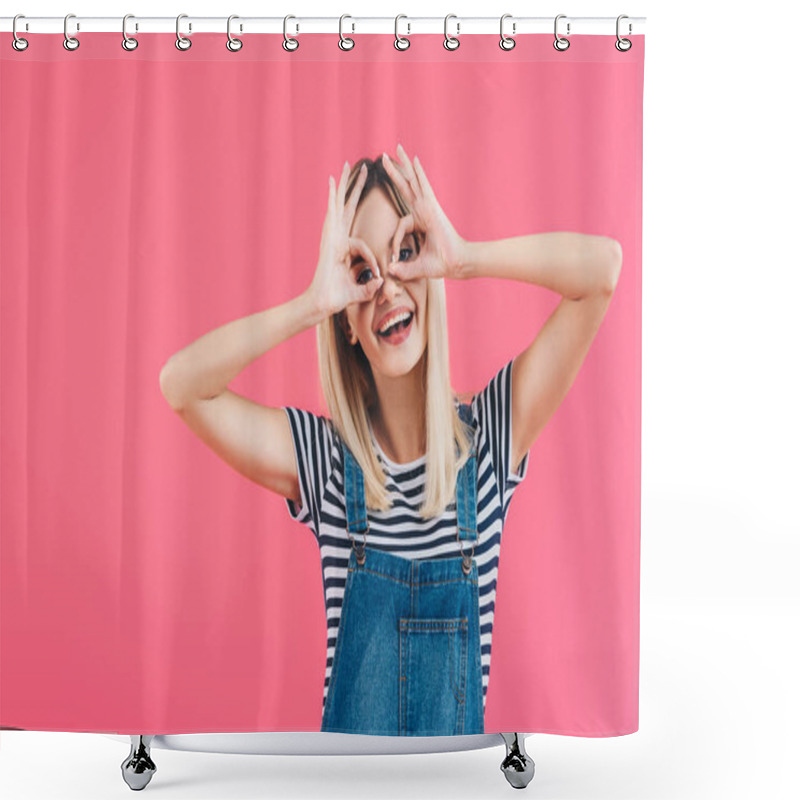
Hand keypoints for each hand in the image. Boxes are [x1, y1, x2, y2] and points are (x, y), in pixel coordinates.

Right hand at [308, 161, 384, 315]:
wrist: (323, 301)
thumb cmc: (337, 298)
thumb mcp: (361, 291)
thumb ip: (372, 286)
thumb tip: (382, 283)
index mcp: (344, 249)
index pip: (362, 243)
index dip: (372, 259)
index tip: (377, 275)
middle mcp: (337, 238)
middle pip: (348, 209)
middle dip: (356, 190)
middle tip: (364, 170)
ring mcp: (331, 235)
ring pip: (340, 206)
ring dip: (345, 186)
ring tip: (349, 166)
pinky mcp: (328, 236)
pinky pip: (332, 213)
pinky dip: (332, 196)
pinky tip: (334, 180)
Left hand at [381, 143, 467, 280]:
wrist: (457, 263)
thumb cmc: (442, 264)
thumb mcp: (418, 267)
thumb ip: (404, 269)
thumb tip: (390, 272)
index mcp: (420, 224)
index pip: (400, 225)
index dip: (395, 242)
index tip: (394, 258)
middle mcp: (424, 211)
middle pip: (407, 188)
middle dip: (396, 173)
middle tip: (385, 157)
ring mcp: (428, 207)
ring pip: (413, 182)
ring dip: (404, 166)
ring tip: (396, 150)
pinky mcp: (432, 207)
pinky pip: (423, 186)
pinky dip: (419, 173)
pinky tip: (413, 159)